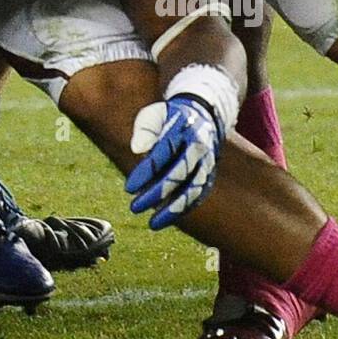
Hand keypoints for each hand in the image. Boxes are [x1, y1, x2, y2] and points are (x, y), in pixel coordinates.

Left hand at [125, 95, 223, 229]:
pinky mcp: (208, 174)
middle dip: (156, 193)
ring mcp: (206, 162)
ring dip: (172, 209)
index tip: (129, 188)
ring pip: (191, 190)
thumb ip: (145, 129)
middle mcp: (198, 147)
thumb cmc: (168, 117)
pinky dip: (184, 208)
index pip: (163, 153)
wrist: (200, 115)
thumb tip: (137, 149)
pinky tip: (166, 219)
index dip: (146, 172)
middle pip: (178, 175)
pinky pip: (198, 195)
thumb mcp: (154, 114)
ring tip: (152, 224)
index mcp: (183, 129)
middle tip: (135, 207)